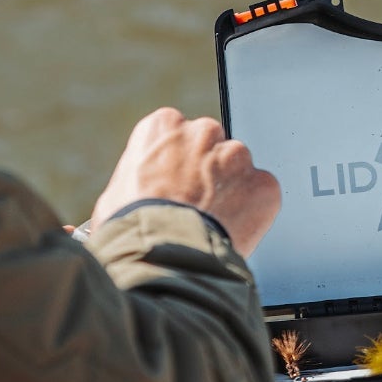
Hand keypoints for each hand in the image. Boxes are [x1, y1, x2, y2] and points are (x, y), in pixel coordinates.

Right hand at [90, 108, 280, 257]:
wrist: (162, 257)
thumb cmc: (130, 230)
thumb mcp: (117, 195)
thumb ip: (142, 180)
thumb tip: (142, 195)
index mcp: (163, 125)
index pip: (179, 137)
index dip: (178, 167)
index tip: (177, 187)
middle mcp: (203, 131)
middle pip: (213, 149)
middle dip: (208, 175)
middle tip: (197, 208)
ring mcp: (236, 156)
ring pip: (239, 172)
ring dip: (231, 193)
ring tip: (212, 226)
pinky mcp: (263, 185)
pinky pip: (262, 197)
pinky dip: (253, 214)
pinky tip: (232, 234)